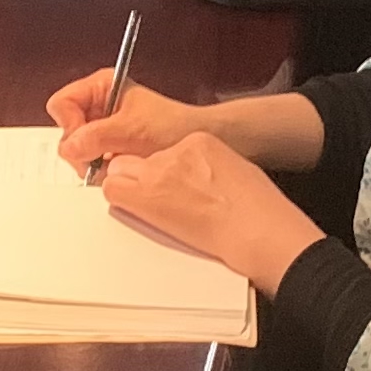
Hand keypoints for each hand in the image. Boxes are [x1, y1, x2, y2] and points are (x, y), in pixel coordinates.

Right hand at [49, 72, 206, 168]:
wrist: (195, 143)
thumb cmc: (174, 127)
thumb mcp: (133, 130)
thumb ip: (98, 136)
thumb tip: (70, 146)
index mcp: (101, 87)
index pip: (61, 104)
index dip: (70, 124)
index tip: (87, 139)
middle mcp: (98, 106)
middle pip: (66, 130)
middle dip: (82, 148)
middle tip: (103, 157)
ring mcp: (101, 128)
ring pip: (75, 149)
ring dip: (93, 161)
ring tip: (118, 160)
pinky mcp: (107, 148)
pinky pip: (88, 162)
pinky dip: (101, 169)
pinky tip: (120, 166)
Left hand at [99, 135, 324, 288]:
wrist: (255, 228)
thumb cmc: (256, 209)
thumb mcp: (235, 169)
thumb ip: (205, 168)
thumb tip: (194, 180)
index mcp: (200, 141)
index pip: (162, 150)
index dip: (160, 170)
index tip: (169, 185)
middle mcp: (175, 150)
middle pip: (133, 157)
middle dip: (135, 175)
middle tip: (149, 196)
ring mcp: (159, 170)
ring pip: (117, 173)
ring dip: (126, 189)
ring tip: (150, 209)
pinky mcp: (147, 194)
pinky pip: (114, 191)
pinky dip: (119, 200)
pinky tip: (137, 212)